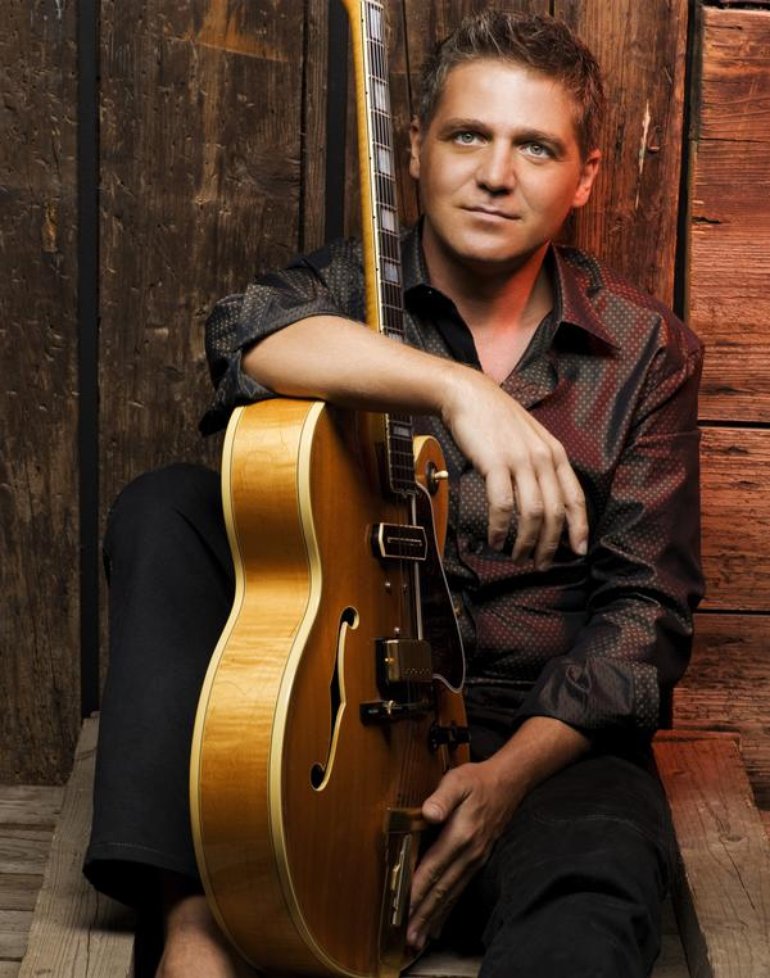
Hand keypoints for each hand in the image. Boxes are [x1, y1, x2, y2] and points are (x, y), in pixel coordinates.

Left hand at [406, 760, 522, 953]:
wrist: (508, 784)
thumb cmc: (477, 780)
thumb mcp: (458, 780)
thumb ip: (443, 796)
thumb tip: (429, 812)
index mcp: (460, 835)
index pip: (433, 868)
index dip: (417, 890)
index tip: (403, 909)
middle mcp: (468, 854)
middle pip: (441, 889)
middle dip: (423, 915)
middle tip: (407, 939)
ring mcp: (475, 860)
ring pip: (451, 894)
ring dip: (434, 917)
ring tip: (418, 939)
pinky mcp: (477, 862)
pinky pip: (460, 890)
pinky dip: (448, 909)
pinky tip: (439, 923)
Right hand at [441, 369, 587, 568]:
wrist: (469, 395)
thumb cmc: (497, 419)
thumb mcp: (530, 439)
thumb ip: (542, 464)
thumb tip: (545, 499)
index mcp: (556, 453)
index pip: (575, 497)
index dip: (579, 528)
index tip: (578, 551)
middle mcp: (543, 458)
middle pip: (555, 512)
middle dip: (550, 545)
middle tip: (541, 564)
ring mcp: (520, 460)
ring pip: (532, 513)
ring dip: (526, 542)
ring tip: (517, 557)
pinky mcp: (496, 463)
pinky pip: (503, 505)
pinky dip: (500, 528)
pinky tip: (495, 540)